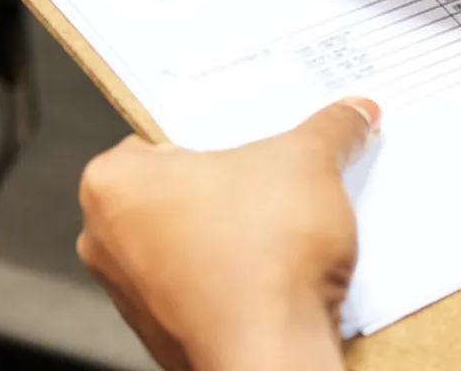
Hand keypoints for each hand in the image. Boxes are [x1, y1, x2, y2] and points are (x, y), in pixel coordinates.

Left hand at [77, 98, 380, 370]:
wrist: (272, 357)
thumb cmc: (263, 253)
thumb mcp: (310, 163)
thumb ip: (330, 129)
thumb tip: (357, 113)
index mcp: (112, 182)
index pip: (165, 139)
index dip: (219, 139)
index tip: (256, 142)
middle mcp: (103, 239)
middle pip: (177, 193)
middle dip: (225, 189)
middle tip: (275, 181)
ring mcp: (129, 295)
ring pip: (189, 245)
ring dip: (229, 238)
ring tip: (280, 231)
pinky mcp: (162, 335)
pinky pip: (200, 291)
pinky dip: (232, 283)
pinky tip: (273, 278)